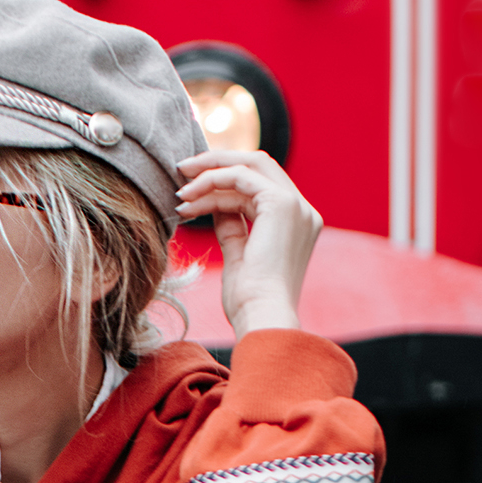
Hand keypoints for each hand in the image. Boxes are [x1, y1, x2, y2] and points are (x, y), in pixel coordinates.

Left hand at [175, 148, 320, 342]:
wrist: (261, 318)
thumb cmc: (248, 302)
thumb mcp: (238, 257)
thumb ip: (232, 227)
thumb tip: (215, 206)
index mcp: (297, 223)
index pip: (258, 186)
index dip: (222, 183)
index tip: (190, 191)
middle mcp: (302, 210)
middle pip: (257, 165)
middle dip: (216, 164)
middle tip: (181, 170)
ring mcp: (296, 205)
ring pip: (248, 165)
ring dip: (208, 173)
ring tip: (179, 191)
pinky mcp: (282, 204)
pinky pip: (240, 177)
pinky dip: (211, 182)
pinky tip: (188, 198)